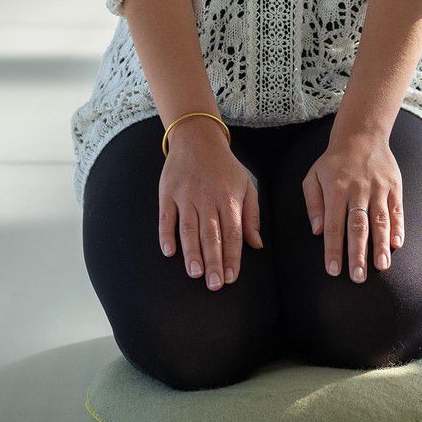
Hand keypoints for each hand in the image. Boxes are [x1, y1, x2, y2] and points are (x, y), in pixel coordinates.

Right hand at [158, 121, 263, 290]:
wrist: (197, 138)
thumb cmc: (225, 167)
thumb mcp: (247, 184)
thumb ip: (251, 215)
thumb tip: (256, 245)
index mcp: (229, 197)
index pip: (232, 233)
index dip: (233, 256)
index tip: (231, 278)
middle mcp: (207, 197)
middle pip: (211, 234)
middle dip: (214, 261)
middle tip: (214, 284)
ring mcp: (185, 195)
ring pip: (189, 229)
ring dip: (192, 252)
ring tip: (196, 273)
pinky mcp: (167, 192)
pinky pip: (166, 217)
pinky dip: (166, 234)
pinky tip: (169, 251)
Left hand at [302, 127, 403, 281]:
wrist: (361, 135)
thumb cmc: (333, 161)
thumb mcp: (313, 176)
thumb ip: (313, 203)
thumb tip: (317, 230)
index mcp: (335, 189)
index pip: (333, 225)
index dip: (333, 249)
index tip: (333, 271)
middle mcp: (357, 190)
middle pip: (358, 226)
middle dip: (358, 253)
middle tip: (358, 277)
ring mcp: (378, 188)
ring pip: (380, 220)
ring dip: (380, 245)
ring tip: (382, 266)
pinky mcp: (394, 186)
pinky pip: (397, 210)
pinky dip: (398, 227)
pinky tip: (397, 244)